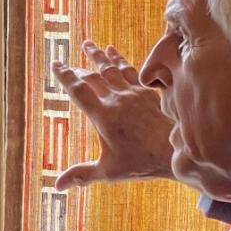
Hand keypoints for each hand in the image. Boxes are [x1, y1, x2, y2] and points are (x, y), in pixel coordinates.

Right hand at [51, 41, 175, 187]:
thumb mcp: (108, 172)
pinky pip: (130, 70)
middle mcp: (116, 100)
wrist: (175, 151)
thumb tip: (56, 186)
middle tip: (66, 62)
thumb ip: (81, 175)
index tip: (55, 64)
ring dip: (98, 56)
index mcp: (103, 117)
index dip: (64, 76)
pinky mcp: (147, 91)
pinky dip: (119, 59)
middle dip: (78, 69)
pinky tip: (113, 51)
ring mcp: (133, 93)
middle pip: (92, 77)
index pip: (78, 90)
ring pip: (110, 69)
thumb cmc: (142, 163)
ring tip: (88, 44)